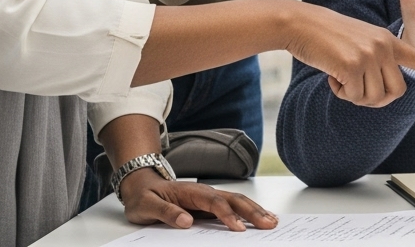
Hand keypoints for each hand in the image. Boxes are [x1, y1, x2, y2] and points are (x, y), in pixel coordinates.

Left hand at [119, 169, 276, 230]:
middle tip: (268, 224)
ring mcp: (210, 197)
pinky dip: (250, 211)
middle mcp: (205, 192)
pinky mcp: (211, 204)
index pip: (214, 203)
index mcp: (191, 192)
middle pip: (234, 200)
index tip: (237, 229)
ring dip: (256, 210)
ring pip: (238, 201)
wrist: (142, 184)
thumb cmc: (144, 196)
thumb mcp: (146, 205)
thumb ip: (165, 212)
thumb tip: (186, 221)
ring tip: (272, 221)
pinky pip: (234, 206)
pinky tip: (261, 216)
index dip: (227, 215)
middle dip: (253, 212)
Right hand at [285, 2, 414, 106]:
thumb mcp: (362, 41)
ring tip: (341, 78)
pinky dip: (340, 93)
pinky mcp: (351, 64)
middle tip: (355, 89)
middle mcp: (384, 47)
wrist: (302, 24)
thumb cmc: (328, 36)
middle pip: (396, 92)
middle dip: (376, 99)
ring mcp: (369, 55)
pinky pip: (354, 97)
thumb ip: (379, 59)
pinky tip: (331, 76)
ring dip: (355, 97)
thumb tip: (384, 91)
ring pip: (374, 98)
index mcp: (390, 40)